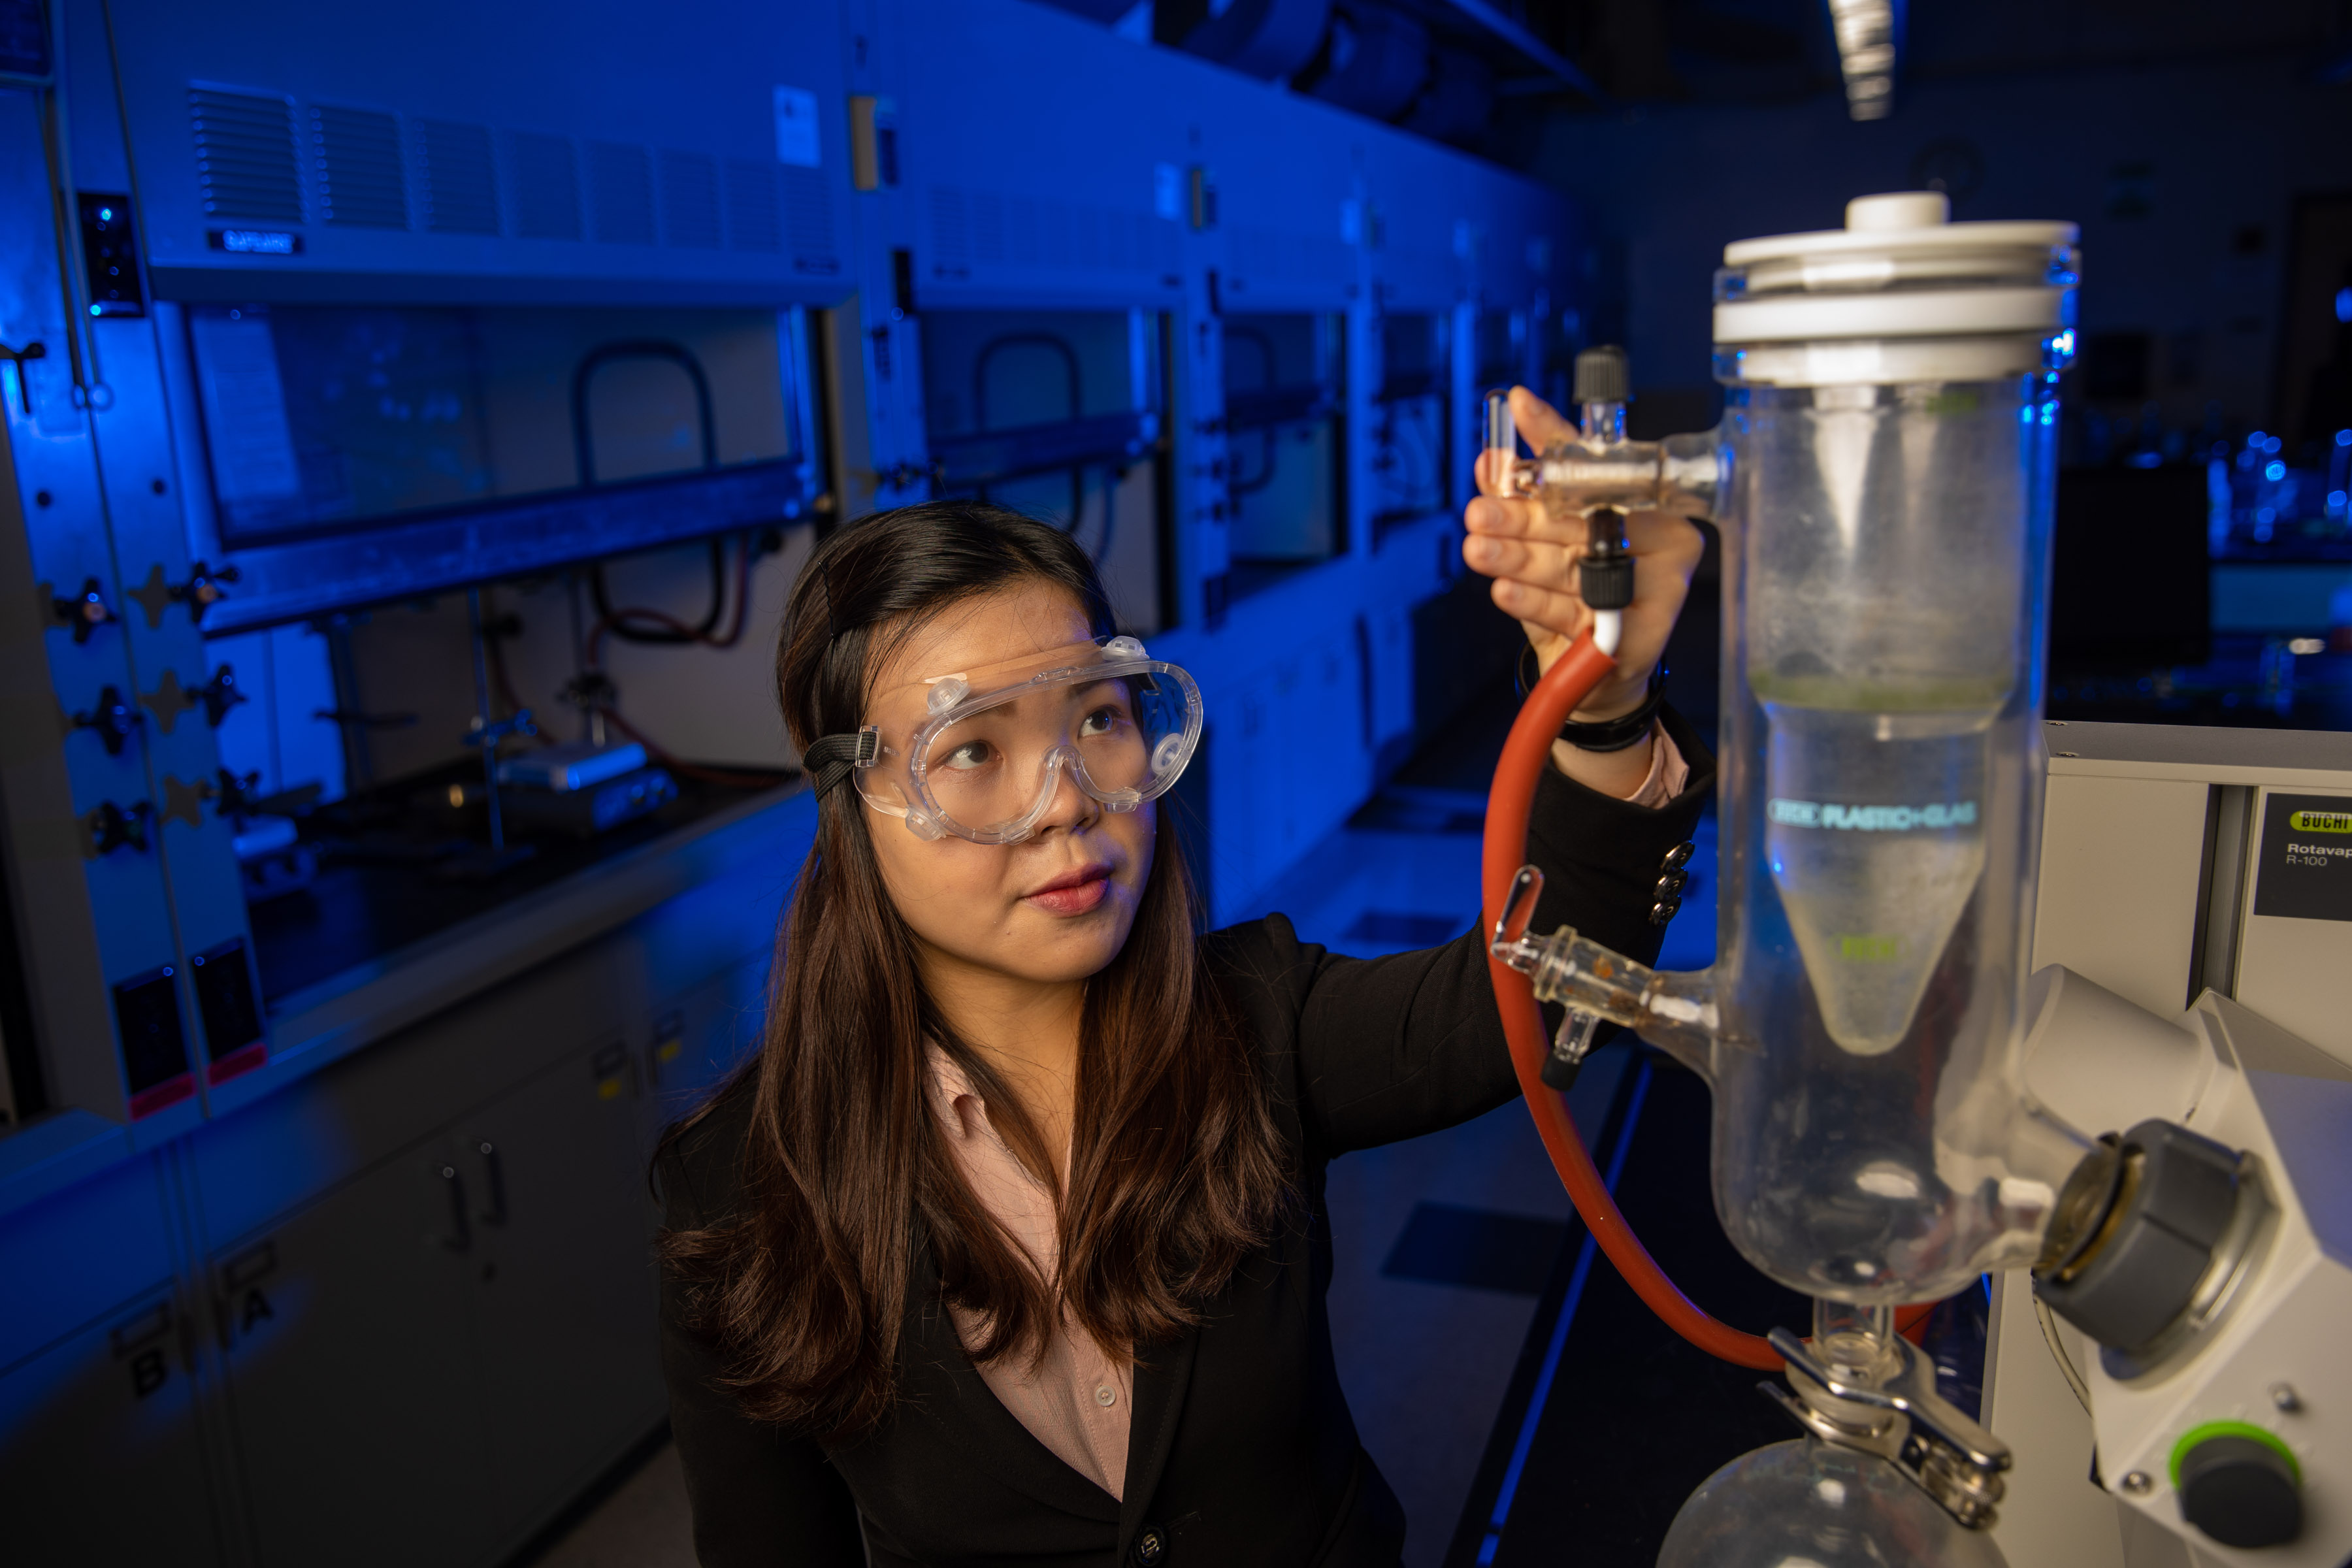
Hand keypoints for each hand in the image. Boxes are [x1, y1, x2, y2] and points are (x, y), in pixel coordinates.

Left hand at [1463, 387, 1705, 791]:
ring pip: (1572, 565)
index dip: (1555, 437)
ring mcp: (1656, 589)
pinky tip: (1503, 589)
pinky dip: (1533, 601)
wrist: (1590, 677)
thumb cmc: (1572, 596)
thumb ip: (1520, 498)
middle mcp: (1661, 541)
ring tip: (1478, 548)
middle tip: (1477, 513)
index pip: (1596, 462)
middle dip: (1521, 516)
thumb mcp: (1541, 541)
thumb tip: (1489, 461)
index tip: (1519, 406)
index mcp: (1648, 502)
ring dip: (1518, 556)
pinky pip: (1573, 611)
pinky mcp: (1637, 636)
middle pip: (1581, 518)